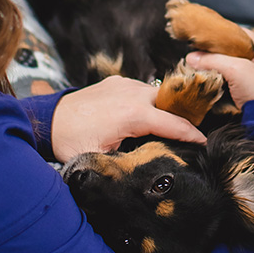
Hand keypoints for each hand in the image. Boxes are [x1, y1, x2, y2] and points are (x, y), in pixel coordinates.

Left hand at [50, 76, 206, 162]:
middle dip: (182, 118)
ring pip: (156, 95)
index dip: (192, 135)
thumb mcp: (101, 158)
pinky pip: (140, 90)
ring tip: (166, 128)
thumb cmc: (71, 141)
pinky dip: (147, 102)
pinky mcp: (116, 81)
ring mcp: (124, 84)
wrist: (47, 120)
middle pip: (170, 104)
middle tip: (190, 135)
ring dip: (162, 109)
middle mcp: (133, 93)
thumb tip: (145, 171)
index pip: (174, 124)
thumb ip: (128, 161)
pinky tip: (143, 118)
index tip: (205, 143)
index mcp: (133, 114)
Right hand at [186, 30, 253, 110]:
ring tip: (195, 66)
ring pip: (226, 64)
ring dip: (213, 67)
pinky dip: (217, 78)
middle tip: (193, 56)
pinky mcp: (248, 87)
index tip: (194, 40)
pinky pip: (228, 77)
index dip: (214, 36)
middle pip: (228, 49)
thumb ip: (212, 60)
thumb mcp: (237, 70)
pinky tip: (206, 78)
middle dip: (211, 53)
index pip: (233, 32)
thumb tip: (191, 58)